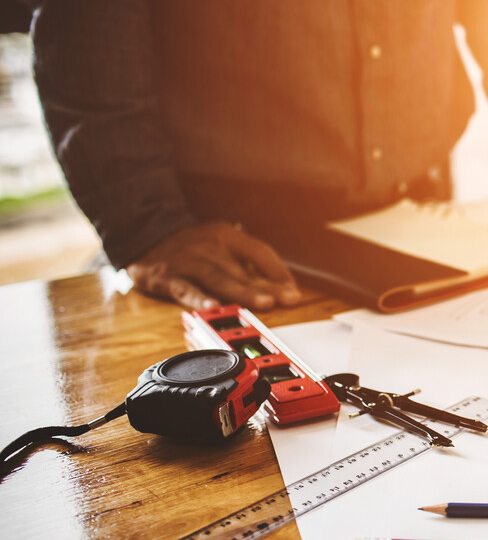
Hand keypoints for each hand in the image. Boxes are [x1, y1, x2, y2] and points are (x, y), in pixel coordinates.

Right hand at [125, 221, 300, 309]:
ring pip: (219, 279)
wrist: (143, 232)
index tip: (293, 291)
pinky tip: (214, 308)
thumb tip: (281, 285)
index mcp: (227, 236)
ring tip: (263, 303)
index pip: (260, 252)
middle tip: (286, 299)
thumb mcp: (220, 243)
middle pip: (242, 269)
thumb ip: (247, 262)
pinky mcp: (167, 277)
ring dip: (242, 292)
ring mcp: (188, 262)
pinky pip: (186, 289)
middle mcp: (210, 246)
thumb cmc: (191, 245)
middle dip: (266, 286)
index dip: (278, 271)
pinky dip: (200, 299)